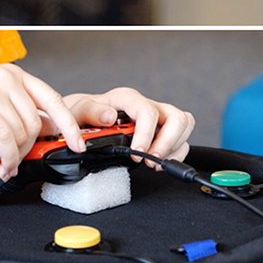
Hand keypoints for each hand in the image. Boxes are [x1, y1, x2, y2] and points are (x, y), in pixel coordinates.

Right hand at [0, 64, 84, 179]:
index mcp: (14, 76)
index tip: (78, 146)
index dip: (70, 126)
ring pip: (20, 135)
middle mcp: (5, 78)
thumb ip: (17, 113)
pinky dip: (3, 157)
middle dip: (25, 152)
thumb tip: (43, 134)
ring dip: (9, 157)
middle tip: (9, 163)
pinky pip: (3, 138)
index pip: (54, 101)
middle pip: (36, 126)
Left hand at [62, 88, 194, 170]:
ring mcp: (158, 119)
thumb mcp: (78, 111)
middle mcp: (147, 106)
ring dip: (174, 149)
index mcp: (127, 98)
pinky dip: (175, 155)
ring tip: (154, 164)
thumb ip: (91, 112)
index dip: (146, 134)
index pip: (147, 111)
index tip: (138, 153)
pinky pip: (182, 141)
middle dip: (167, 143)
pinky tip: (157, 164)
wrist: (83, 120)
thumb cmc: (82, 115)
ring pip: (184, 127)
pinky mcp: (163, 132)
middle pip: (176, 117)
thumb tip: (109, 116)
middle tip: (151, 160)